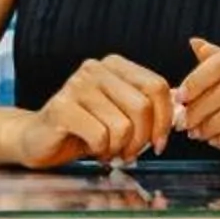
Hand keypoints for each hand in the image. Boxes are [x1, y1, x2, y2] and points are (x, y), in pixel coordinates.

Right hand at [10, 55, 174, 169]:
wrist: (38, 139)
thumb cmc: (85, 130)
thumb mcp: (122, 116)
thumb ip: (148, 110)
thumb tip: (182, 111)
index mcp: (115, 65)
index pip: (157, 86)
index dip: (165, 119)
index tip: (159, 143)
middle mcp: (96, 69)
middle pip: (143, 106)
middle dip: (142, 139)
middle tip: (130, 153)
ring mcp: (77, 85)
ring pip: (123, 125)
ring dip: (119, 148)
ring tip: (106, 149)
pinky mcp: (62, 107)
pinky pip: (100, 136)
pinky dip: (101, 151)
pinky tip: (91, 149)